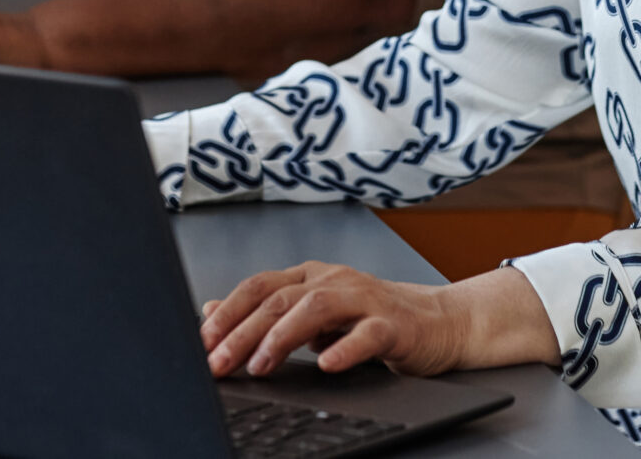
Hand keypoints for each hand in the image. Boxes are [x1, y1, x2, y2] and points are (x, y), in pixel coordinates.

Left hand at [200, 262, 471, 379]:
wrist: (439, 322)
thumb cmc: (372, 319)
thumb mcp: (314, 313)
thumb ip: (267, 311)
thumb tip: (211, 311)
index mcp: (311, 277)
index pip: (259, 287)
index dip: (228, 312)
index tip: (201, 342)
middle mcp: (334, 280)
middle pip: (280, 299)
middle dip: (243, 332)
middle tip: (219, 362)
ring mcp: (365, 299)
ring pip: (317, 308)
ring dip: (283, 337)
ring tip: (261, 364)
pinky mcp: (394, 324)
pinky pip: (368, 334)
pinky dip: (345, 348)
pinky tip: (326, 364)